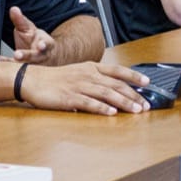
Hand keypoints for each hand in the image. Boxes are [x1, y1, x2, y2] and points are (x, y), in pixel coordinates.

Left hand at [3, 7, 56, 64]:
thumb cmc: (35, 40)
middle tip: (17, 55)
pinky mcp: (21, 70)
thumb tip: (13, 9)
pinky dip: (4, 64)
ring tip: (2, 59)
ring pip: (24, 66)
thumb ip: (20, 21)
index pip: (45, 45)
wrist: (41, 56)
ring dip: (14, 64)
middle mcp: (39, 57)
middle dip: (26, 56)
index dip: (43, 45)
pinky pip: (12, 68)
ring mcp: (31, 65)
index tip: (41, 45)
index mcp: (44, 45)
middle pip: (33, 58)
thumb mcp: (29, 29)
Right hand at [19, 60, 154, 115]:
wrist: (32, 80)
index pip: (117, 71)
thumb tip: (113, 89)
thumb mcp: (78, 73)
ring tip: (136, 110)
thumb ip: (95, 79)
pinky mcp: (69, 97)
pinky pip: (89, 103)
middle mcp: (87, 75)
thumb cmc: (56, 79)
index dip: (134, 76)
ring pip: (106, 94)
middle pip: (116, 84)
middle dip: (134, 95)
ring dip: (124, 102)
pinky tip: (112, 113)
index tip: (148, 82)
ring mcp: (78, 86)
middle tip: (146, 105)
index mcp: (91, 67)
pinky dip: (102, 108)